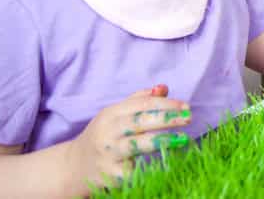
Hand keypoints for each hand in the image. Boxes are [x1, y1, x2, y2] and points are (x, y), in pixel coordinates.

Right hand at [67, 84, 190, 189]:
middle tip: (189, 117)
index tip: (186, 106)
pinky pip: (134, 170)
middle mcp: (108, 132)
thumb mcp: (115, 114)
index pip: (142, 104)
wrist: (74, 167)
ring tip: (183, 139)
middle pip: (140, 122)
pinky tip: (167, 164)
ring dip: (163, 141)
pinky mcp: (111, 175)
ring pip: (138, 145)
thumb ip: (139, 100)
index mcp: (110, 114)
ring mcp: (108, 154)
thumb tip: (164, 87)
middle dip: (167, 118)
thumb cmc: (103, 136)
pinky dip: (150, 167)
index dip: (166, 104)